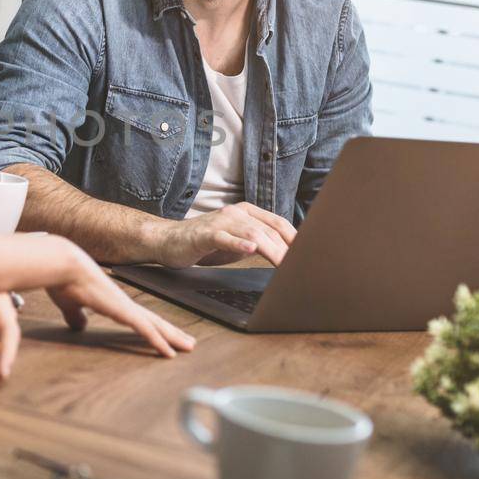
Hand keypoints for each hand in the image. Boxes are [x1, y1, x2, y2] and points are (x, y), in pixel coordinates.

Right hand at [43, 239, 195, 356]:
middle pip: (154, 321)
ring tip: (189, 347)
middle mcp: (124, 304)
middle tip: (188, 343)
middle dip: (172, 333)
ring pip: (156, 325)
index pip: (140, 318)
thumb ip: (76, 316)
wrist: (62, 264)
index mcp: (113, 302)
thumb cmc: (64, 281)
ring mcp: (125, 307)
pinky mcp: (122, 310)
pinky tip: (168, 353)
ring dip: (173, 338)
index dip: (154, 327)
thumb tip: (79, 326)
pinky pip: (145, 329)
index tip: (166, 335)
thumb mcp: (70, 305)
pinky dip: (158, 342)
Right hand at [151, 202, 295, 267]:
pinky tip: (250, 249)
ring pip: (252, 233)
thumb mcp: (237, 243)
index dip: (296, 239)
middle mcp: (236, 213)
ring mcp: (220, 222)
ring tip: (285, 263)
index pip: (279, 223)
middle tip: (301, 266)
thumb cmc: (205, 243)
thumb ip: (259, 244)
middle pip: (269, 229)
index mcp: (247, 213)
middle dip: (287, 249)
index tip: (311, 254)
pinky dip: (238, 243)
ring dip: (271, 249)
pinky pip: (224, 237)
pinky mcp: (204, 234)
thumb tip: (287, 256)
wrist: (168, 240)